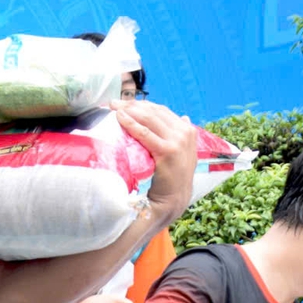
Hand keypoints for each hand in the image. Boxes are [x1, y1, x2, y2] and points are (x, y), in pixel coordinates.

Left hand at [114, 100, 196, 223]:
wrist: (174, 199)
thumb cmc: (173, 178)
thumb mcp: (181, 152)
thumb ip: (179, 135)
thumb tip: (183, 116)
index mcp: (188, 130)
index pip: (161, 110)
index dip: (141, 104)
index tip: (125, 103)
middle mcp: (185, 132)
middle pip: (154, 111)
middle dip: (132, 105)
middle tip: (114, 103)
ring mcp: (178, 141)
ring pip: (149, 118)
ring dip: (129, 110)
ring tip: (114, 108)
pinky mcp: (168, 151)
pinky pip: (145, 133)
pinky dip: (131, 124)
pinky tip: (120, 119)